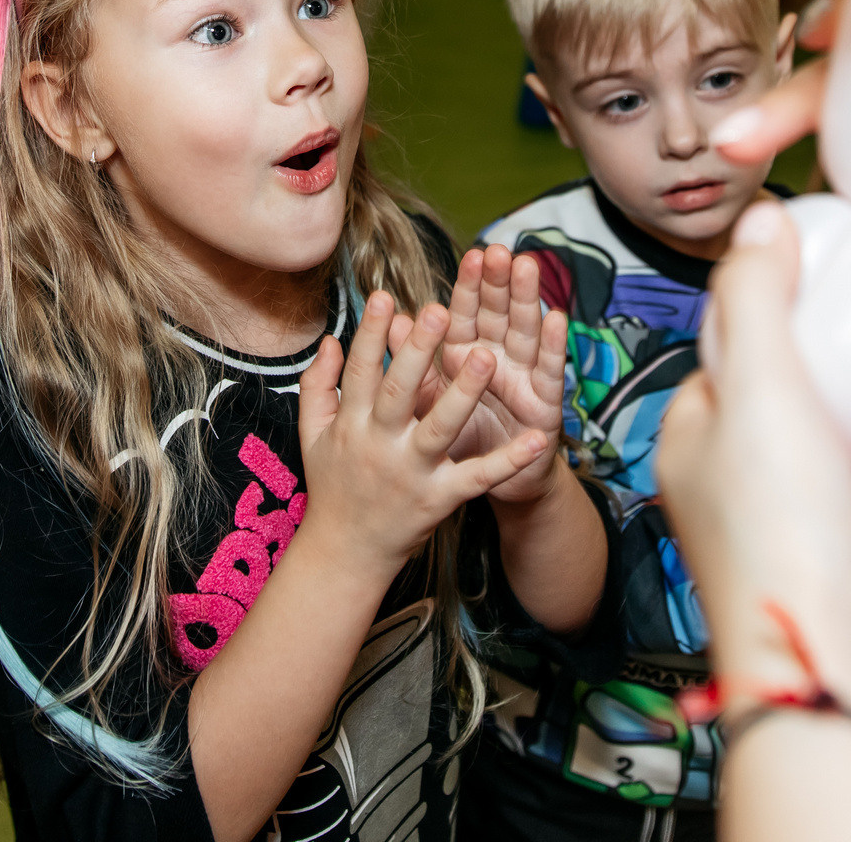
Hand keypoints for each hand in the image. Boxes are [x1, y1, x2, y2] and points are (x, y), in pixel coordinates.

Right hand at [297, 292, 551, 572]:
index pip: (360, 371)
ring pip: (439, 428)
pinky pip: (478, 477)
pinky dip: (509, 461)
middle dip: (418, 351)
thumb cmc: (334, 484)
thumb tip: (330, 340)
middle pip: (398, 392)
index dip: (370, 334)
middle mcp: (379, 444)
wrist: (345, 554)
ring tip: (486, 356)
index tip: (384, 296)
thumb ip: (318, 384)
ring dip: (463, 393)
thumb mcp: (312, 433)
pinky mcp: (440, 499)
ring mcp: (411, 473)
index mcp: (350, 423)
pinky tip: (538, 440)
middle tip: (439, 309)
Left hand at [402, 246, 567, 503]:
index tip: (473, 253)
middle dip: (499, 282)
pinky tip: (557, 318)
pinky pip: (549, 374)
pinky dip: (553, 346)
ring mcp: (524, 379)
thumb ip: (414, 362)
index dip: (471, 284)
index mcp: (466, 353)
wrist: (490, 487)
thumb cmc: (455, 438)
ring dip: (527, 300)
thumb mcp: (430, 401)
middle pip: (499, 313)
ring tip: (527, 268)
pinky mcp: (545, 406)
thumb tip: (394, 321)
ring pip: (525, 333)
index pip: (468, 312)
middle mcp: (498, 358)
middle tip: (499, 249)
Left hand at [656, 204, 850, 736]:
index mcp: (710, 450)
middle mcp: (759, 506)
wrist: (832, 689)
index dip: (814, 318)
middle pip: (843, 422)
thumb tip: (762, 221)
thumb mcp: (761, 388)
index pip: (752, 365)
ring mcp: (822, 561)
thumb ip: (760, 300)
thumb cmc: (780, 541)